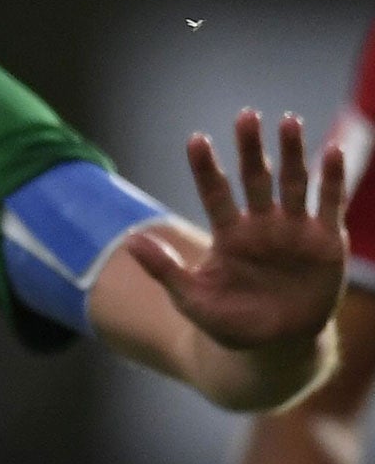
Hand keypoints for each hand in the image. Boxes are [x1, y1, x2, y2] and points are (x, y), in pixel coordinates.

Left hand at [126, 111, 345, 350]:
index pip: (215, 192)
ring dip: (292, 153)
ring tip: (288, 121)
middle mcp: (261, 225)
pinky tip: (332, 151)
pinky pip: (329, 205)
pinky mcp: (325, 242)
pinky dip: (332, 179)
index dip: (206, 168)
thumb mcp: (192, 299)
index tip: (196, 140)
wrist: (276, 347)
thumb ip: (165, 270)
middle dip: (251, 148)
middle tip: (246, 116)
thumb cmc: (230, 322)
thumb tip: (129, 242)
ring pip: (292, 183)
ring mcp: (294, 230)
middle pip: (255, 178)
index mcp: (228, 234)